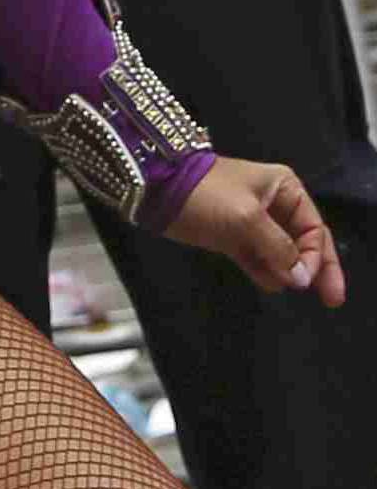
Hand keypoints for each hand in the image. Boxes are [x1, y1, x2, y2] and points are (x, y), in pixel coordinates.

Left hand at [167, 156, 344, 303]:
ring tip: (290, 290)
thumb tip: (302, 278)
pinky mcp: (232, 237)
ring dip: (288, 273)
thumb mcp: (247, 218)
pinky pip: (258, 259)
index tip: (308, 281)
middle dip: (317, 269)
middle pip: (305, 242)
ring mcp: (253, 222)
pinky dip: (265, 272)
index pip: (314, 228)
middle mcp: (274, 204)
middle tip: (333, 300)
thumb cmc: (206, 194)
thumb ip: (278, 249)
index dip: (316, 256)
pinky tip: (271, 285)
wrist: (157, 188)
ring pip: (281, 254)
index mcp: (285, 189)